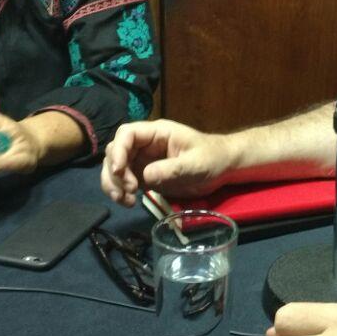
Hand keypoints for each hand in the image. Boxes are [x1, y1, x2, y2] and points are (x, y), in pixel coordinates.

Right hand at [101, 119, 230, 206]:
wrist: (222, 168)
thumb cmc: (212, 158)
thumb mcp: (195, 163)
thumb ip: (172, 168)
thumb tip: (145, 176)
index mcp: (157, 133)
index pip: (127, 134)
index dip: (119, 150)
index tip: (120, 170)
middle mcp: (145, 144)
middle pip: (115, 151)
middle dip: (115, 171)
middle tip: (129, 190)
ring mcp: (143, 160)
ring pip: (115, 167)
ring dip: (114, 183)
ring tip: (126, 200)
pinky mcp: (144, 176)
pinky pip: (124, 181)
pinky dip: (120, 192)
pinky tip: (128, 202)